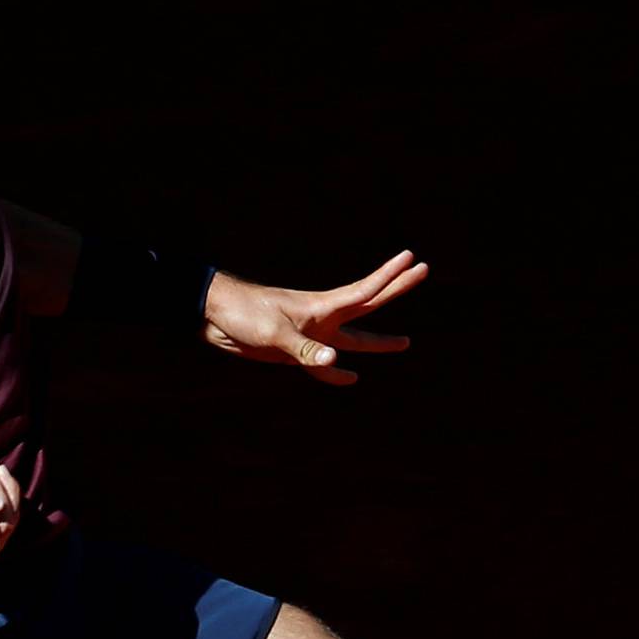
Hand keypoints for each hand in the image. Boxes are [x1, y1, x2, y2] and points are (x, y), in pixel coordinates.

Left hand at [202, 249, 426, 385]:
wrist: (214, 317)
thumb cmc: (245, 314)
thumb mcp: (275, 333)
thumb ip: (306, 349)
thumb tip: (337, 360)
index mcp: (323, 306)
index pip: (366, 290)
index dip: (391, 276)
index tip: (415, 260)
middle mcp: (323, 318)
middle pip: (369, 306)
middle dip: (396, 290)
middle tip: (423, 273)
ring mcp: (311, 334)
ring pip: (353, 339)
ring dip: (377, 341)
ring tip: (403, 342)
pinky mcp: (295, 351)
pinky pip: (323, 364)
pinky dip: (337, 372)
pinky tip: (351, 378)